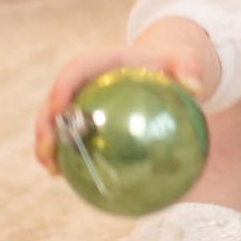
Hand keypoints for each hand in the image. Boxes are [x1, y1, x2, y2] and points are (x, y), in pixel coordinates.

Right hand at [30, 17, 221, 174]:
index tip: (60, 109)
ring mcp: (80, 102)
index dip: (63, 86)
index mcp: (103, 61)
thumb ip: (190, 66)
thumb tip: (195, 88)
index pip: (77, 69)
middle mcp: (84, 81)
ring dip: (47, 145)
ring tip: (52, 170)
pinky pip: (71, 139)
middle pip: (55, 99)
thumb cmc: (172, 67)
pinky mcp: (85, 121)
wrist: (163, 72)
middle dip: (45, 124)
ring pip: (54, 122)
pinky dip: (66, 157)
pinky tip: (70, 180)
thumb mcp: (186, 61)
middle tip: (47, 149)